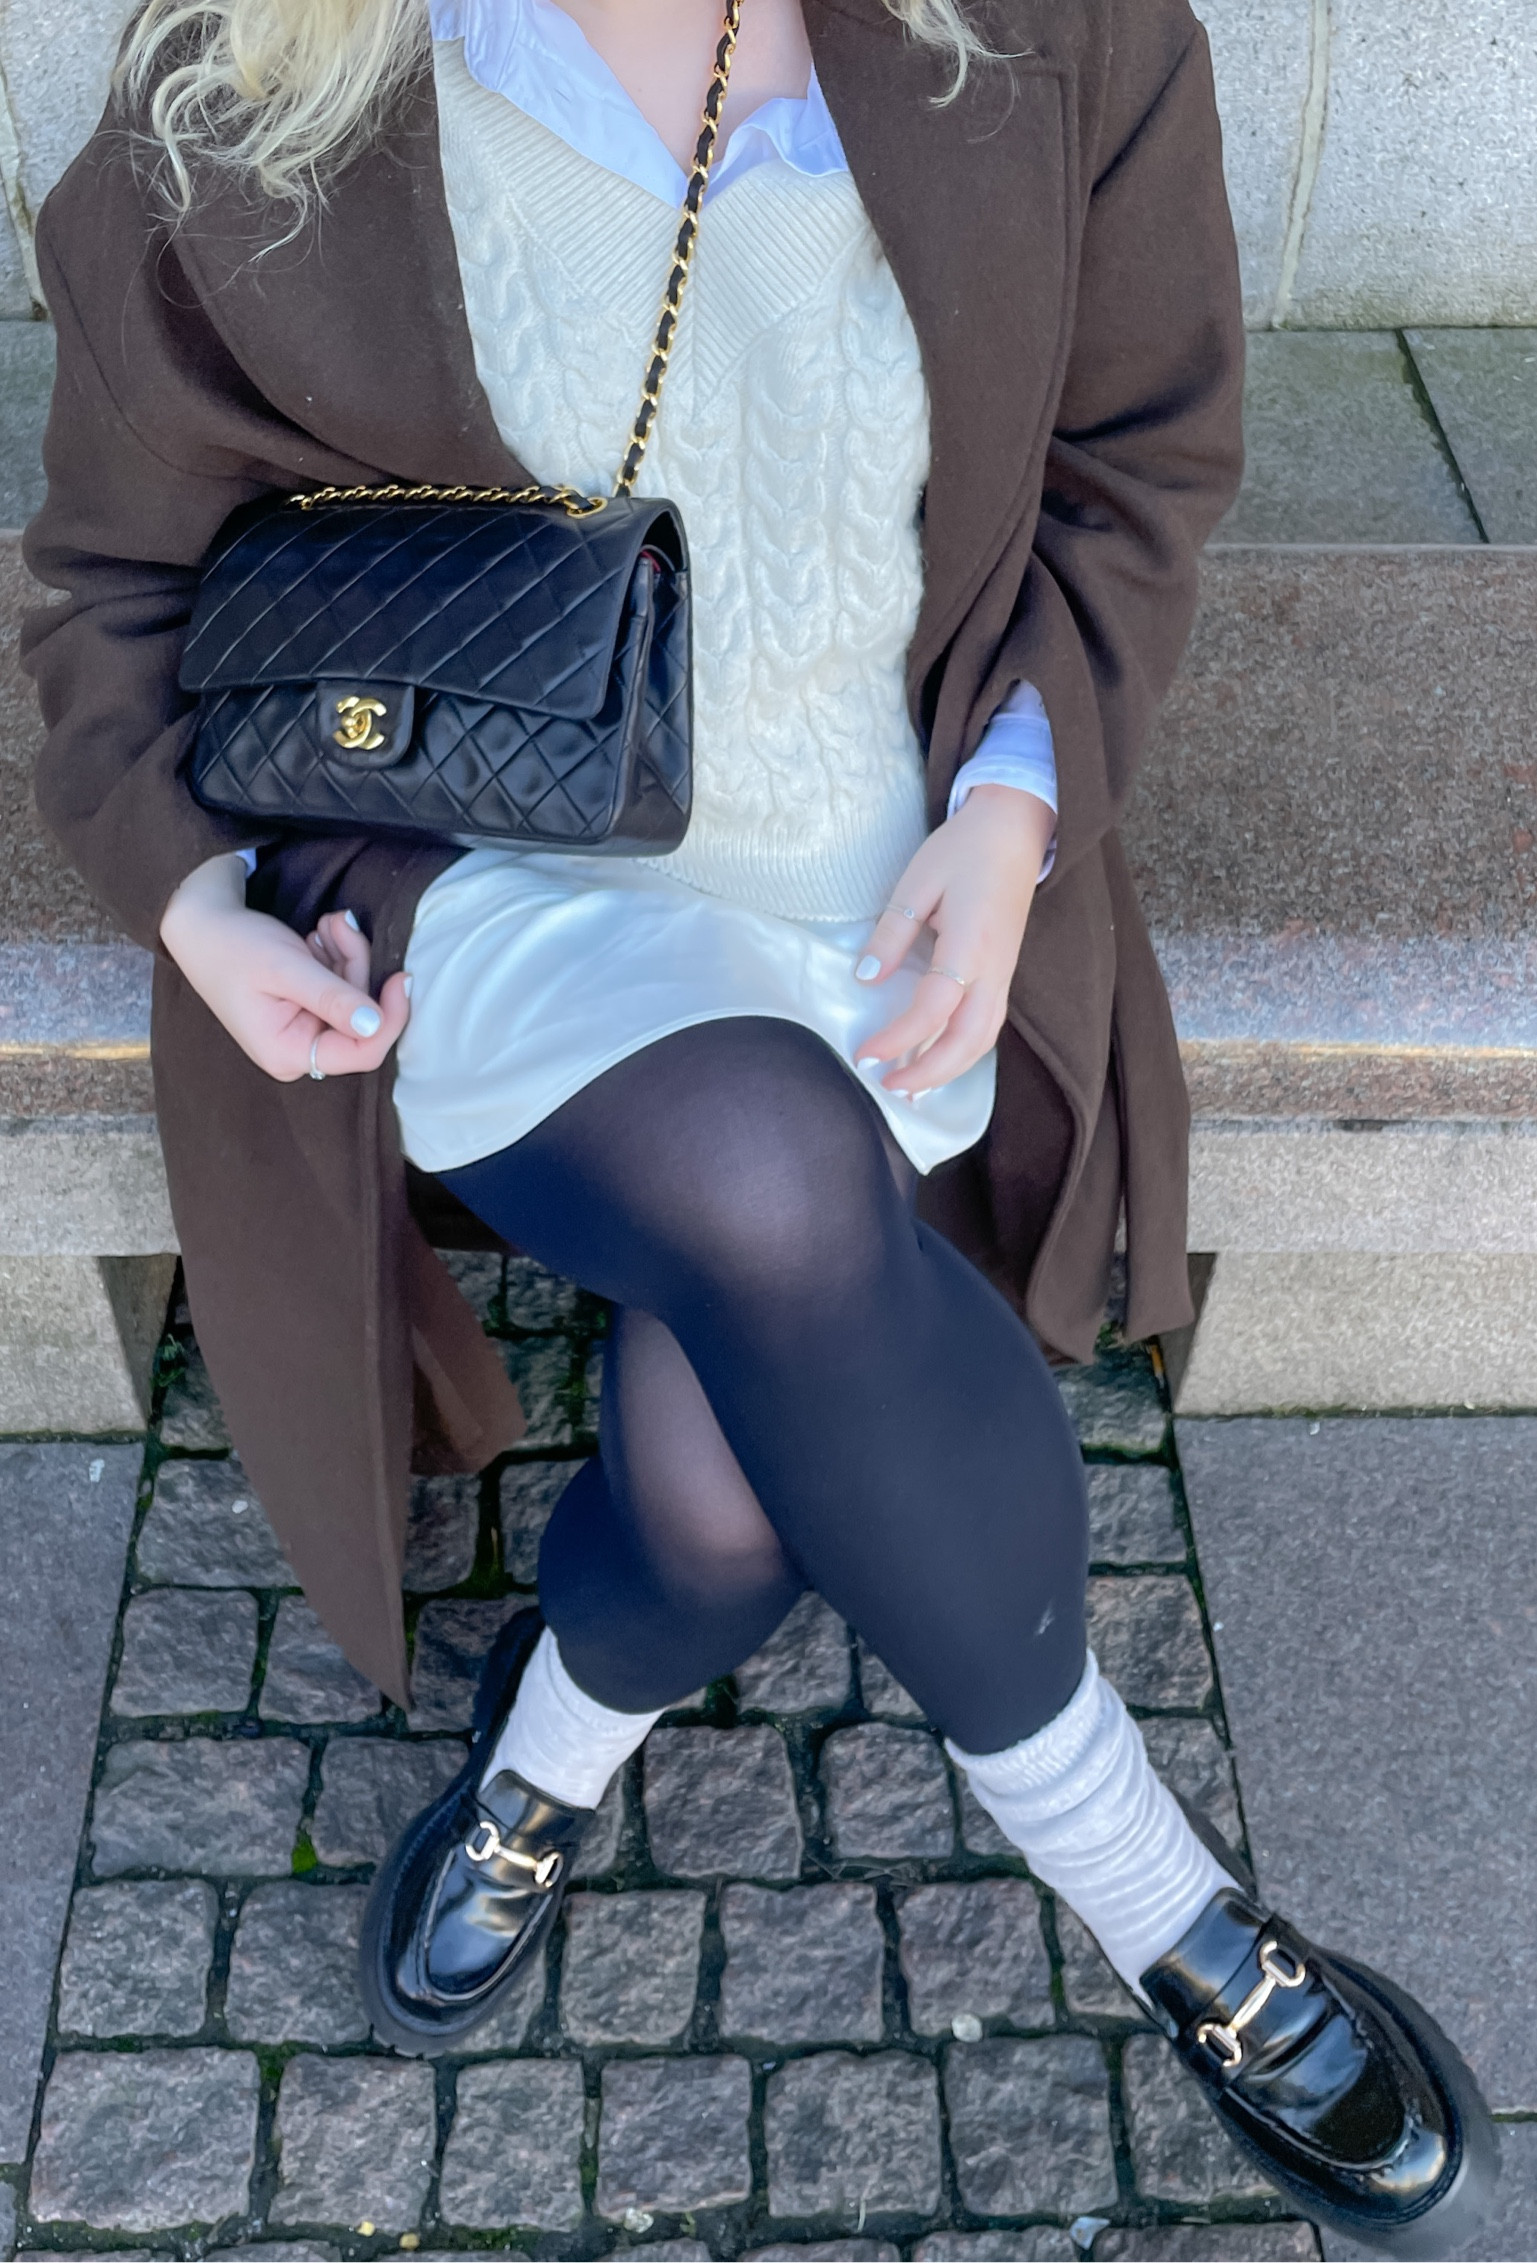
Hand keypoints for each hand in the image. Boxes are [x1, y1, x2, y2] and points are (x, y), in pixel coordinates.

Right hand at [158, 853, 409, 1081]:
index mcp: (288, 1054)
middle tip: (338, 924)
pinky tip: (317, 935)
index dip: (390, 1018)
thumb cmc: (232, 946)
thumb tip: (374, 1025)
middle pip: (360, 1019)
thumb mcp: (286, 967)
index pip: (361, 1053)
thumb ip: (332, 997)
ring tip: (325, 923)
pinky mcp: (307, 1009)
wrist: (201, 923)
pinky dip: (336, 956)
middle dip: (356, 968)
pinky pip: (341, 986)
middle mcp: (298, 1051)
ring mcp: (303, 1030)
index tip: (402, 977)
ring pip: (355, 997)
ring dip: (346, 955)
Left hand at [854, 785, 1054, 1095]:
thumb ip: (891, 934)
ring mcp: (1004, 973)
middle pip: (968, 1041)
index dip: (897, 1039)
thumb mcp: (916, 883)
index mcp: (970, 946)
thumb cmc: (964, 849)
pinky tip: (940, 1059)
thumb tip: (865, 979)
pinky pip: (989, 1024)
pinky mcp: (1004, 972)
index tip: (864, 1054)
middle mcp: (994, 969)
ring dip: (949, 1070)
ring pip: (984, 1039)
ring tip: (913, 1089)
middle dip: (928, 1072)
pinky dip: (964, 1050)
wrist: (1014, 828)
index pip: (933, 1010)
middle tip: (887, 1086)